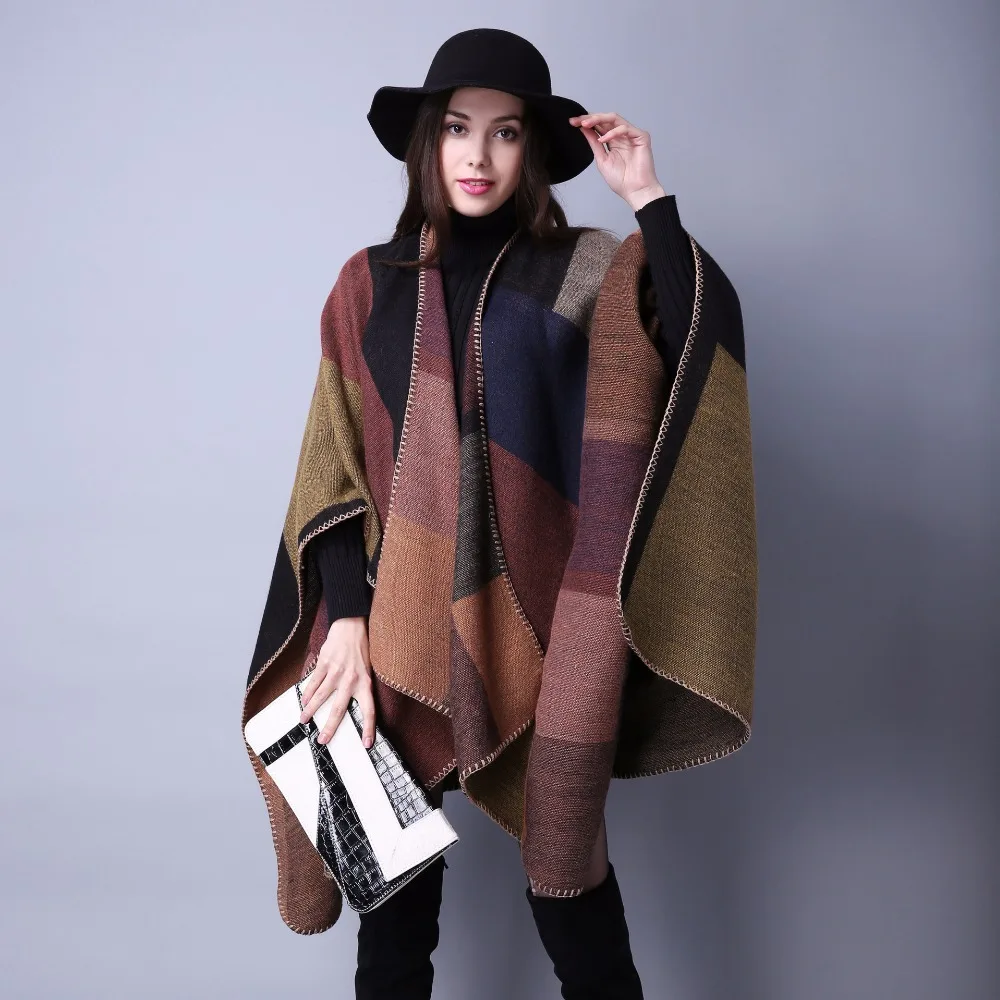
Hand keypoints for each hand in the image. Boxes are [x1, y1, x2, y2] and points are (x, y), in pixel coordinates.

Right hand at [299, 616, 375, 748]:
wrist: (352, 625)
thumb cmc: (362, 649)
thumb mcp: (368, 670)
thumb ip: (361, 687)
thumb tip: (354, 707)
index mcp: (365, 683)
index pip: (369, 711)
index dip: (368, 728)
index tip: (366, 744)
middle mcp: (351, 680)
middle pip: (339, 709)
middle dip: (330, 727)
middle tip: (323, 740)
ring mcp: (336, 672)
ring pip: (321, 697)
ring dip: (311, 710)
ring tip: (304, 720)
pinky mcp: (324, 663)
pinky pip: (313, 682)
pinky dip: (307, 693)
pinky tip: (303, 701)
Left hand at [568, 112, 665, 211]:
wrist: (635, 191)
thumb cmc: (621, 180)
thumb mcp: (601, 159)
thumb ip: (594, 143)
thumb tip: (583, 129)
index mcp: (612, 141)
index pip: (599, 126)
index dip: (586, 122)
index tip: (572, 122)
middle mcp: (622, 135)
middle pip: (605, 119)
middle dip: (590, 118)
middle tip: (577, 121)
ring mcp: (631, 135)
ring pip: (614, 119)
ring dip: (598, 119)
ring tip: (585, 125)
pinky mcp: (641, 137)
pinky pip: (624, 128)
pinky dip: (612, 132)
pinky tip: (603, 139)